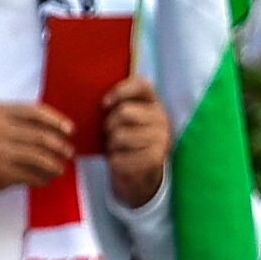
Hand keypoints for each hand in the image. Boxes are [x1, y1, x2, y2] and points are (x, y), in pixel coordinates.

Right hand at [0, 99, 78, 196]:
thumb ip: (9, 117)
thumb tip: (47, 126)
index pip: (34, 112)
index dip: (56, 121)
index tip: (69, 130)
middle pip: (41, 136)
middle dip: (60, 146)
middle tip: (67, 152)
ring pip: (40, 157)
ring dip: (54, 164)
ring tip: (58, 168)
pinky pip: (31, 175)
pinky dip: (42, 178)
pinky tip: (44, 179)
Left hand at [100, 73, 172, 202]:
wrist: (140, 174)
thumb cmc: (126, 140)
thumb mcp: (124, 119)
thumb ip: (118, 104)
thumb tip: (97, 99)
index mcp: (154, 103)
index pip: (142, 85)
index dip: (120, 91)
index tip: (104, 104)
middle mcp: (162, 118)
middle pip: (124, 112)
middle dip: (109, 125)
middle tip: (110, 134)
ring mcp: (162, 139)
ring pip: (120, 136)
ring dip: (111, 144)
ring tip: (117, 148)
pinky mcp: (155, 159)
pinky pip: (120, 156)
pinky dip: (114, 160)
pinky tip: (121, 161)